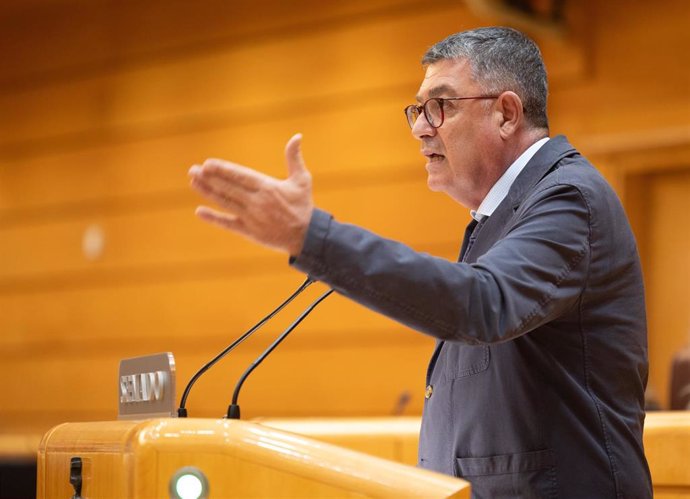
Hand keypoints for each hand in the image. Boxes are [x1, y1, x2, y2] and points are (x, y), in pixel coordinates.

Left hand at [188, 133, 312, 255]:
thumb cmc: (303, 206)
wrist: (307, 236)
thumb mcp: (302, 180)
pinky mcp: (249, 231)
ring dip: (207, 192)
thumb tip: (297, 136)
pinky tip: (200, 211)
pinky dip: (213, 218)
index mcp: (268, 187)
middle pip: (228, 188)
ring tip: (193, 182)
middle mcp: (257, 202)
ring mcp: (251, 217)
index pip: (240, 176)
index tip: (207, 164)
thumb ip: (294, 158)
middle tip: (193, 170)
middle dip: (209, 178)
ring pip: (225, 202)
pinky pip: (228, 224)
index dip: (223, 170)